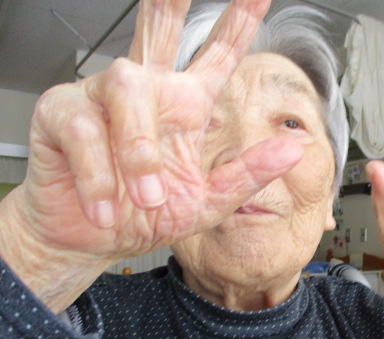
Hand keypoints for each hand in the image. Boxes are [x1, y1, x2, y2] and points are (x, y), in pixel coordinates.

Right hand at [0, 0, 301, 310]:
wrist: (92, 242)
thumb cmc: (144, 216)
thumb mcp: (207, 202)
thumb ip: (248, 174)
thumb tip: (293, 148)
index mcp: (185, 107)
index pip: (218, 56)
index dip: (240, 22)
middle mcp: (146, 92)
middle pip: (158, 28)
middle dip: (170, 2)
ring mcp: (101, 98)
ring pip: (126, 88)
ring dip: (139, 151)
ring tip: (146, 198)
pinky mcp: (61, 115)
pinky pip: (83, 130)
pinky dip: (98, 175)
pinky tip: (104, 205)